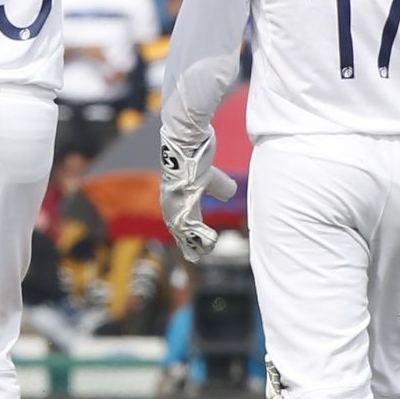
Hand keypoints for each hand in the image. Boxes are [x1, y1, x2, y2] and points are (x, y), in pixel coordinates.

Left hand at [158, 135, 236, 261]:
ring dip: (194, 241)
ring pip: (182, 229)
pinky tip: (210, 243)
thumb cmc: (197, 156)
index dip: (186, 234)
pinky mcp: (180, 199)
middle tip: (195, 256)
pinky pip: (188, 223)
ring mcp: (173, 202)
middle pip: (177, 228)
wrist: (187, 142)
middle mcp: (171, 201)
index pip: (179, 220)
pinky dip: (198, 235)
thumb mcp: (210, 177)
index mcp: (176, 197)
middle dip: (186, 242)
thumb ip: (218, 186)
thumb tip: (228, 194)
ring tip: (206, 250)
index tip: (191, 246)